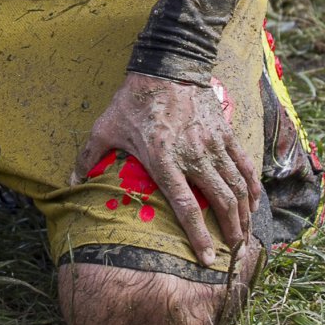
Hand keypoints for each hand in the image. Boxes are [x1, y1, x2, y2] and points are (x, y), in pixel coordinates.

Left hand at [70, 72, 260, 267]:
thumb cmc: (134, 99)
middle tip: (233, 252)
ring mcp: (212, 143)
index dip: (198, 236)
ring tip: (244, 234)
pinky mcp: (224, 132)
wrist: (166, 64)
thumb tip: (71, 182)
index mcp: (163, 158)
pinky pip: (243, 164)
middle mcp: (192, 154)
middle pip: (220, 201)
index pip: (186, 206)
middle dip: (230, 231)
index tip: (208, 259)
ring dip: (243, 214)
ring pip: (236, 186)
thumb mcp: (106, 126)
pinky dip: (252, 186)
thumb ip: (90, 155)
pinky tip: (253, 203)